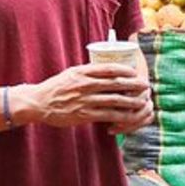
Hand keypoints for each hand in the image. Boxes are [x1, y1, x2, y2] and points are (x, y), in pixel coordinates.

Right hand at [14, 63, 150, 129]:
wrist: (38, 103)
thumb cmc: (56, 87)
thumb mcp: (72, 73)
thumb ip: (88, 72)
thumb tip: (107, 69)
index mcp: (82, 72)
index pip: (109, 68)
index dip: (125, 70)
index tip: (135, 72)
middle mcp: (85, 85)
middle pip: (116, 83)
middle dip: (134, 85)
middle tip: (146, 86)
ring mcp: (85, 100)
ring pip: (114, 100)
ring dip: (131, 101)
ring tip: (142, 102)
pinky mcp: (84, 115)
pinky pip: (107, 115)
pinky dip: (119, 116)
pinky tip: (129, 117)